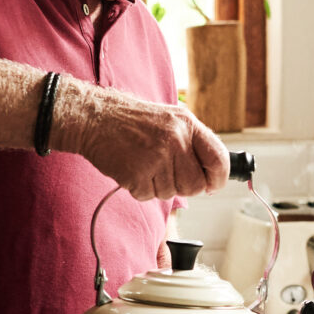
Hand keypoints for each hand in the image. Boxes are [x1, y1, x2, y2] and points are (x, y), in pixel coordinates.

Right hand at [56, 80, 227, 200]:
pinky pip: (148, 196)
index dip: (219, 178)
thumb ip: (193, 143)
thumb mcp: (170, 119)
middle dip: (184, 186)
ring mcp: (156, 158)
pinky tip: (132, 169)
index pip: (218, 159)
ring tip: (144, 164)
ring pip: (171, 193)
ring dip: (158, 186)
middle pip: (196, 185)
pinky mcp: (136, 174)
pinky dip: (140, 189)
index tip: (212, 185)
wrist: (94, 117)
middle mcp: (175, 140)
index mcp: (187, 125)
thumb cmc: (132, 121)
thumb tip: (212, 175)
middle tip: (167, 174)